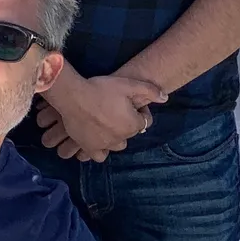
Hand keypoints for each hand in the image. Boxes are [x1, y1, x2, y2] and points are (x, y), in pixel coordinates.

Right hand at [40, 72, 165, 158]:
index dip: (139, 111)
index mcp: (133, 124)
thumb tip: (165, 98)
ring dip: (115, 138)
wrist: (74, 96)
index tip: (129, 103)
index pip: (144, 122)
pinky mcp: (89, 147)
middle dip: (126, 125)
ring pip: (116, 146)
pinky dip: (100, 150)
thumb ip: (150, 91)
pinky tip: (96, 140)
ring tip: (106, 126)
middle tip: (115, 111)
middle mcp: (121, 138)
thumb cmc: (101, 89)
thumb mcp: (128, 84)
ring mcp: (105, 145)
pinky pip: (99, 156)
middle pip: (130, 134)